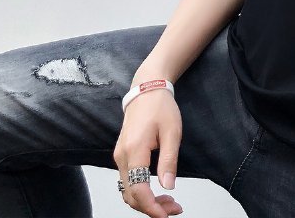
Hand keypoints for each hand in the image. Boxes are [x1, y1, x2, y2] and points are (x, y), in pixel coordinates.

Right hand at [113, 90, 182, 216]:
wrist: (146, 90)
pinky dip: (141, 191)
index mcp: (134, 150)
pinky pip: (128, 181)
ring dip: (146, 201)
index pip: (138, 189)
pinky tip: (157, 191)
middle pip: (130, 195)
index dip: (152, 207)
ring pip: (128, 190)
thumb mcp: (172, 132)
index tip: (167, 214)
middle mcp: (121, 156)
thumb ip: (169, 160)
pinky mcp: (122, 155)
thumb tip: (168, 187)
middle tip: (174, 209)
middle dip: (151, 208)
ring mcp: (119, 156)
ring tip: (169, 203)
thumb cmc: (161, 107)